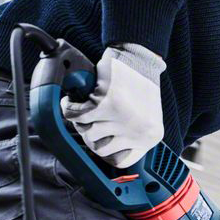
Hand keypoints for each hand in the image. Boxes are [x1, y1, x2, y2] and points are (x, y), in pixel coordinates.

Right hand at [61, 44, 165, 168]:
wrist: (138, 58)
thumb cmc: (138, 85)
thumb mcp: (144, 116)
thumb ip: (130, 134)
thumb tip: (102, 148)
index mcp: (150, 138)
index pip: (121, 161)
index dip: (105, 150)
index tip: (100, 139)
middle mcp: (139, 132)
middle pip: (99, 149)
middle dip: (89, 134)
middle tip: (90, 119)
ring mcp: (124, 120)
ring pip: (87, 133)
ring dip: (80, 121)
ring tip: (84, 107)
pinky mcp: (106, 104)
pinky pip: (76, 115)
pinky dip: (69, 107)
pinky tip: (73, 99)